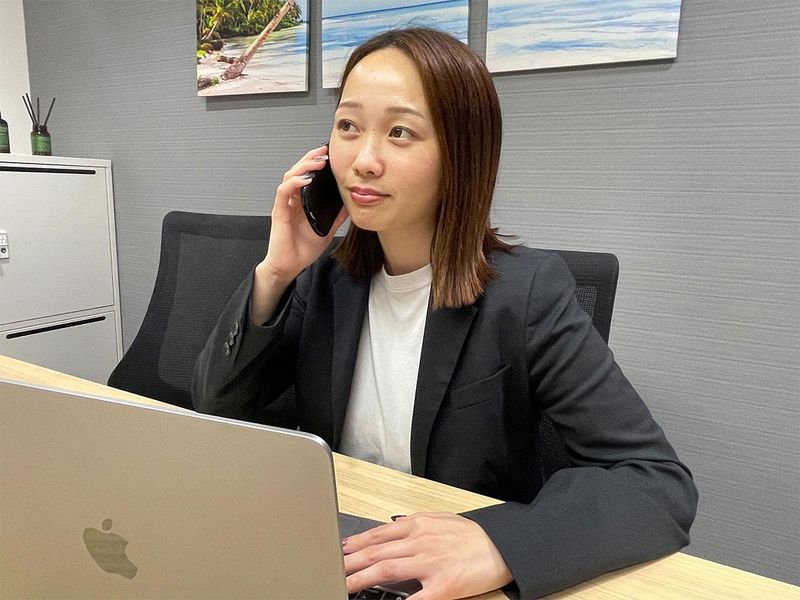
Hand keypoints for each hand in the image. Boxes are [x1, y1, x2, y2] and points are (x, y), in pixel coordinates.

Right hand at [261, 144, 348, 282]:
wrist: (289, 266)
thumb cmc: (302, 249)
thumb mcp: (326, 229)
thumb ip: (336, 217)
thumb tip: (349, 204)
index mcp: (302, 202)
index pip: (307, 176)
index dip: (316, 163)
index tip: (330, 155)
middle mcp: (292, 200)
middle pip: (298, 171)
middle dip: (310, 158)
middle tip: (324, 151)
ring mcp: (285, 205)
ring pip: (290, 177)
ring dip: (303, 167)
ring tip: (318, 162)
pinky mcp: (279, 212)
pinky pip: (284, 192)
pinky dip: (294, 183)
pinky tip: (305, 180)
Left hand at [343, 512, 512, 599]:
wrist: (504, 546)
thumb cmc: (474, 535)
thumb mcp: (442, 518)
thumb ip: (415, 521)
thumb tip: (390, 524)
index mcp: (418, 525)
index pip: (378, 534)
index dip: (356, 543)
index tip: (340, 550)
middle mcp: (420, 541)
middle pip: (376, 552)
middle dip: (350, 562)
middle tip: (332, 569)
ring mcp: (430, 563)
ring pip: (386, 569)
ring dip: (361, 578)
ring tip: (345, 585)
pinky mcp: (444, 584)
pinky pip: (416, 596)